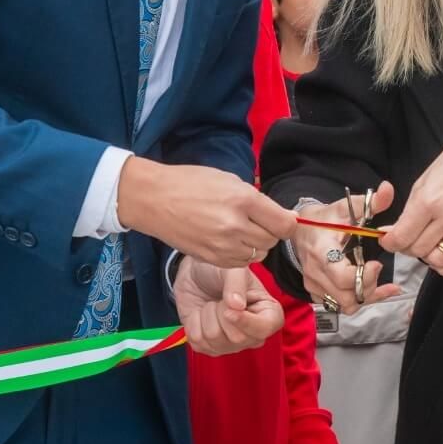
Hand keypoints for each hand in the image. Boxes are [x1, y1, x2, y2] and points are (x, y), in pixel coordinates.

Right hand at [117, 156, 295, 267]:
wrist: (154, 199)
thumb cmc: (191, 183)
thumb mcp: (230, 180)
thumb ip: (258, 200)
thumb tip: (284, 216)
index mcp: (243, 200)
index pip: (284, 224)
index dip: (287, 223)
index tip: (283, 219)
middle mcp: (235, 225)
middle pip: (272, 241)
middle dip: (270, 232)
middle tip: (257, 221)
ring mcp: (222, 245)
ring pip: (258, 255)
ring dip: (256, 245)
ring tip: (241, 230)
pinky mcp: (211, 258)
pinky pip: (240, 263)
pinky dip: (241, 254)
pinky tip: (229, 240)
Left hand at [174, 256, 284, 354]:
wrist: (196, 275)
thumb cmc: (220, 271)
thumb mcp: (232, 269)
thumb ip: (236, 284)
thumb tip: (237, 306)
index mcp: (268, 313)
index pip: (265, 328)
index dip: (246, 322)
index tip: (229, 311)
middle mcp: (252, 333)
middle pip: (237, 337)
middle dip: (221, 312)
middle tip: (221, 298)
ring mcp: (231, 344)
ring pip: (214, 339)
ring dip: (206, 315)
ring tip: (212, 304)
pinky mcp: (209, 347)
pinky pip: (197, 342)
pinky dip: (193, 323)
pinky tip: (201, 314)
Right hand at [295, 184, 401, 316]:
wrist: (302, 231)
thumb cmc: (326, 219)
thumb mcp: (346, 207)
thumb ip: (370, 202)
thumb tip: (388, 189)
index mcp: (321, 250)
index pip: (341, 276)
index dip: (363, 276)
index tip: (377, 263)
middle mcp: (315, 272)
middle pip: (345, 296)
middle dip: (368, 287)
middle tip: (378, 270)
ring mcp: (315, 285)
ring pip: (344, 305)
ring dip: (365, 296)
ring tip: (379, 280)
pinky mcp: (317, 292)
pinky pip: (340, 306)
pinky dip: (360, 299)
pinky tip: (376, 287)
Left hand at [381, 119, 442, 275]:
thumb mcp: (425, 180)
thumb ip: (409, 209)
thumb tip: (394, 231)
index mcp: (428, 200)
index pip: (401, 237)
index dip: (390, 242)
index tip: (389, 240)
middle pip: (417, 250)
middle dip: (408, 246)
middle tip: (410, 236)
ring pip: (437, 260)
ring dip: (428, 256)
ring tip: (429, 243)